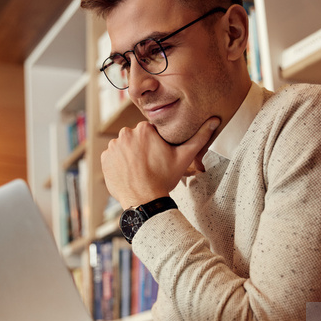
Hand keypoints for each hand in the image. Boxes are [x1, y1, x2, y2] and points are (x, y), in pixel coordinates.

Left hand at [101, 117, 220, 208]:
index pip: (151, 132)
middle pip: (136, 138)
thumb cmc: (164, 179)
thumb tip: (215, 120)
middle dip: (142, 149)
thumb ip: (200, 137)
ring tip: (140, 170)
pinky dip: (119, 163)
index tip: (159, 156)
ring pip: (125, 147)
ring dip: (130, 155)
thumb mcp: (184, 157)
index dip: (156, 144)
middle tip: (151, 165)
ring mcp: (113, 146)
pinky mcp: (105, 159)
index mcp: (144, 129)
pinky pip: (113, 157)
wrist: (144, 200)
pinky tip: (129, 173)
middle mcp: (126, 133)